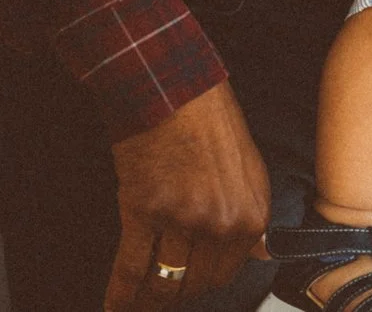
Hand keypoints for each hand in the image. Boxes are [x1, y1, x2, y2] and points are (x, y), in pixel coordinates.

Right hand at [104, 80, 269, 308]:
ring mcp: (183, 219)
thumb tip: (259, 250)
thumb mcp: (246, 163)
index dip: (204, 282)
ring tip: (138, 304)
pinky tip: (112, 307)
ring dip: (149, 297)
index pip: (227, 272)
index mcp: (252, 211)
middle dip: (177, 292)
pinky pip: (131, 268)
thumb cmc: (208, 114)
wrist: (172, 83)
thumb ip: (248, 209)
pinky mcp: (144, 211)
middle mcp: (222, 222)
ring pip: (164, 281)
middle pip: (195, 283)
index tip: (190, 287)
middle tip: (161, 294)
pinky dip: (119, 294)